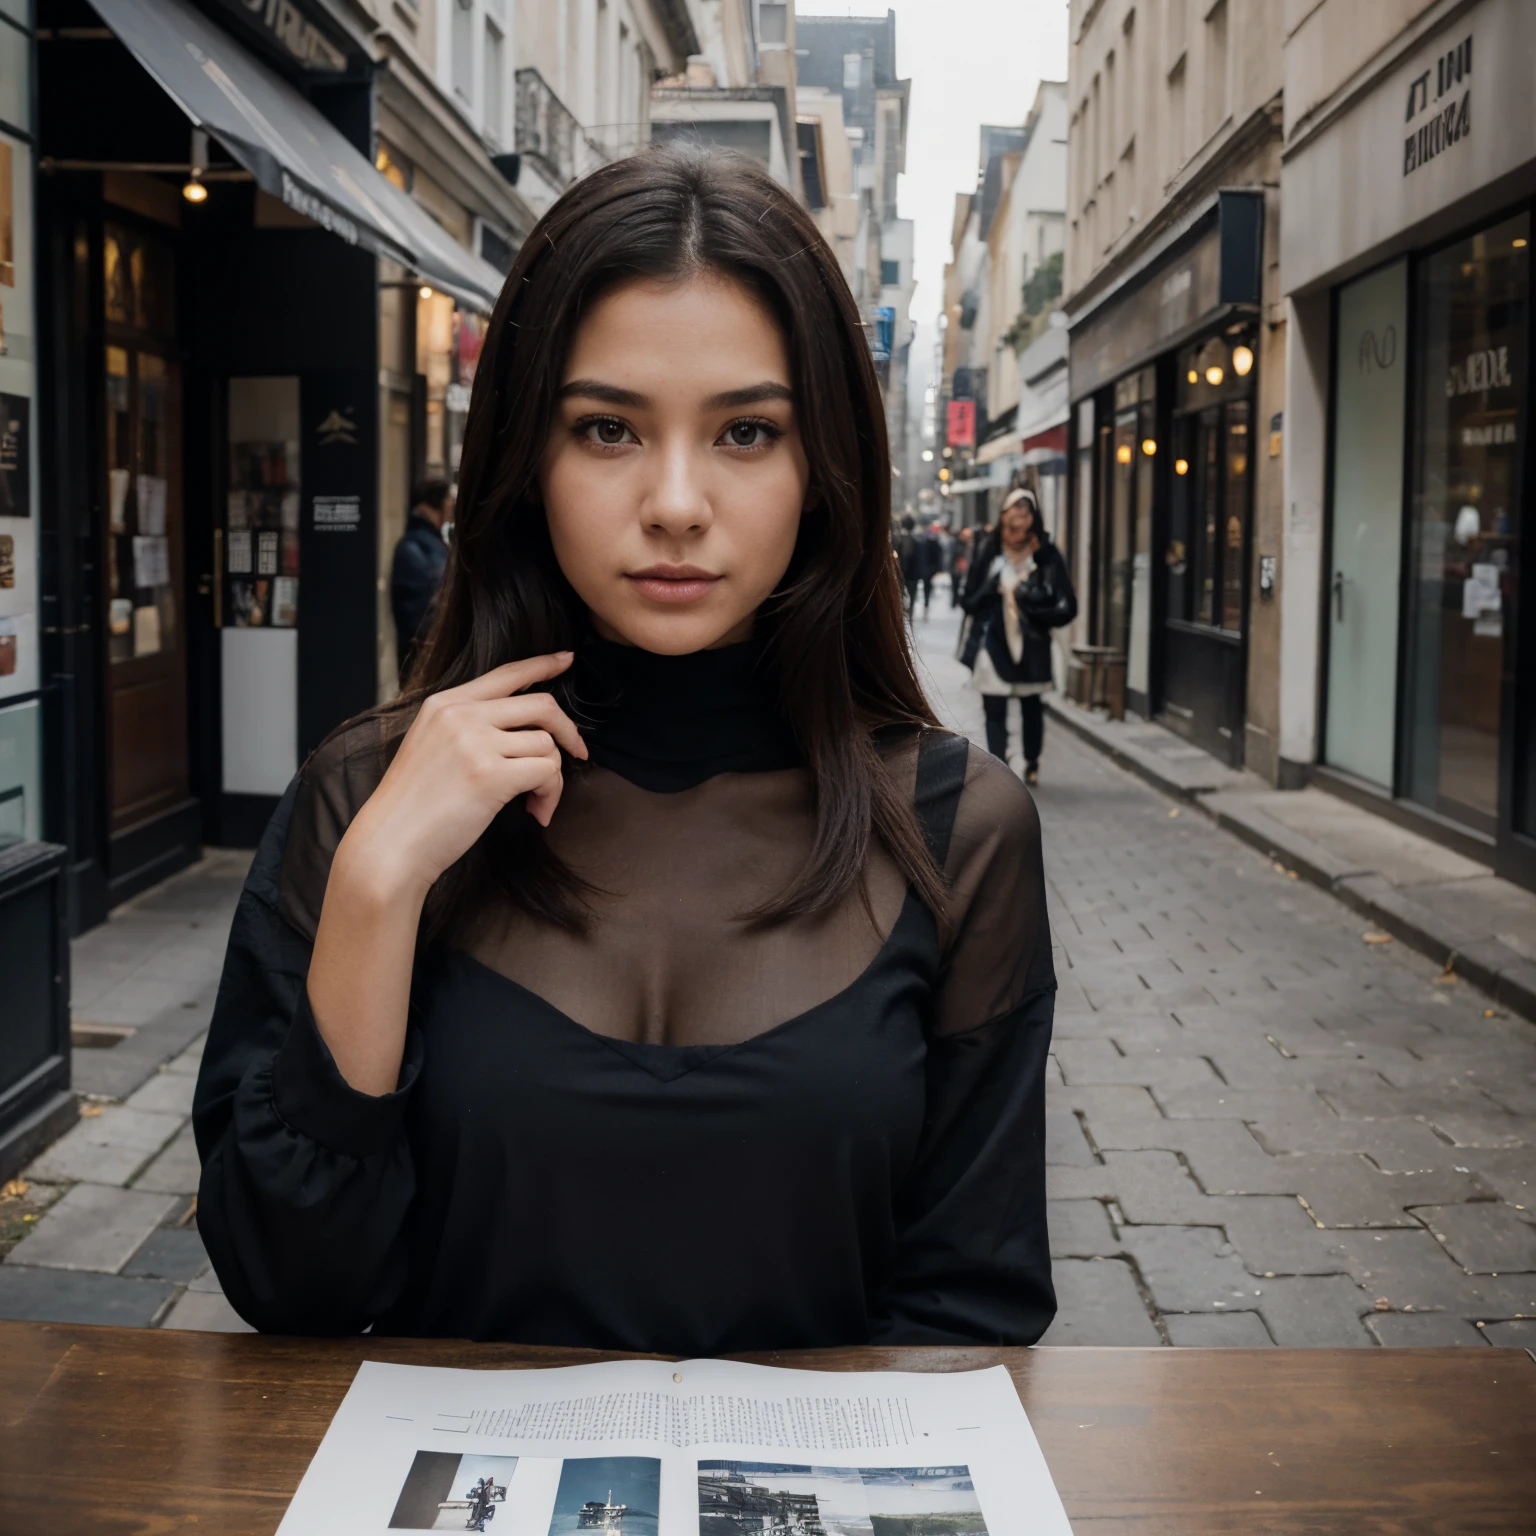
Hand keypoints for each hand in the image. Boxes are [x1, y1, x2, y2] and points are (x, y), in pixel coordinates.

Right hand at [338, 652, 587, 899]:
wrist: (390, 844)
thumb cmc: (413, 807)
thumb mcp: (430, 746)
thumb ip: (467, 727)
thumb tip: (524, 731)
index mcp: (444, 704)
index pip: (506, 674)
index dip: (542, 666)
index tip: (566, 660)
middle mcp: (460, 716)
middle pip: (541, 705)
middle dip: (567, 731)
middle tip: (577, 754)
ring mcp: (475, 743)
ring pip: (548, 745)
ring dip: (553, 778)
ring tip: (536, 802)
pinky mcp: (492, 775)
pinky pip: (547, 773)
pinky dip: (550, 794)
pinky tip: (536, 812)